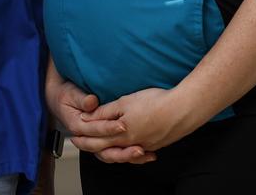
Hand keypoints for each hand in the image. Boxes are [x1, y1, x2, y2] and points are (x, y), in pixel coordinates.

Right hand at [45, 71, 152, 163]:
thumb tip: (91, 102)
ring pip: (111, 155)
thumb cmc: (66, 96)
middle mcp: (86, 138)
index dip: (109, 128)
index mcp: (78, 126)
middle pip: (105, 150)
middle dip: (123, 151)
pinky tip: (144, 154)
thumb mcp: (72, 94)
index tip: (123, 126)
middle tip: (139, 148)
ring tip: (144, 154)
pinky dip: (129, 155)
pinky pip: (115, 152)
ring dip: (128, 156)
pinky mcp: (103, 141)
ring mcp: (95, 142)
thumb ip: (83, 99)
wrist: (60, 101)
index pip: (95, 130)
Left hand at [78, 88, 199, 161]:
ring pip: (121, 153)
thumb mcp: (125, 102)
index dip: (82, 135)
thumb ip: (106, 111)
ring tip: (101, 149)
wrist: (182, 110)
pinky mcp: (155, 145)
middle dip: (89, 145)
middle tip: (78, 143)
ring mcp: (143, 146)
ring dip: (108, 151)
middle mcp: (130, 144)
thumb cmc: (154, 103)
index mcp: (120, 134)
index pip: (95, 138)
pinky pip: (137, 154)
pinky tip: (131, 151)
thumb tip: (89, 117)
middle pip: (105, 149)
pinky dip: (128, 153)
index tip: (73, 133)